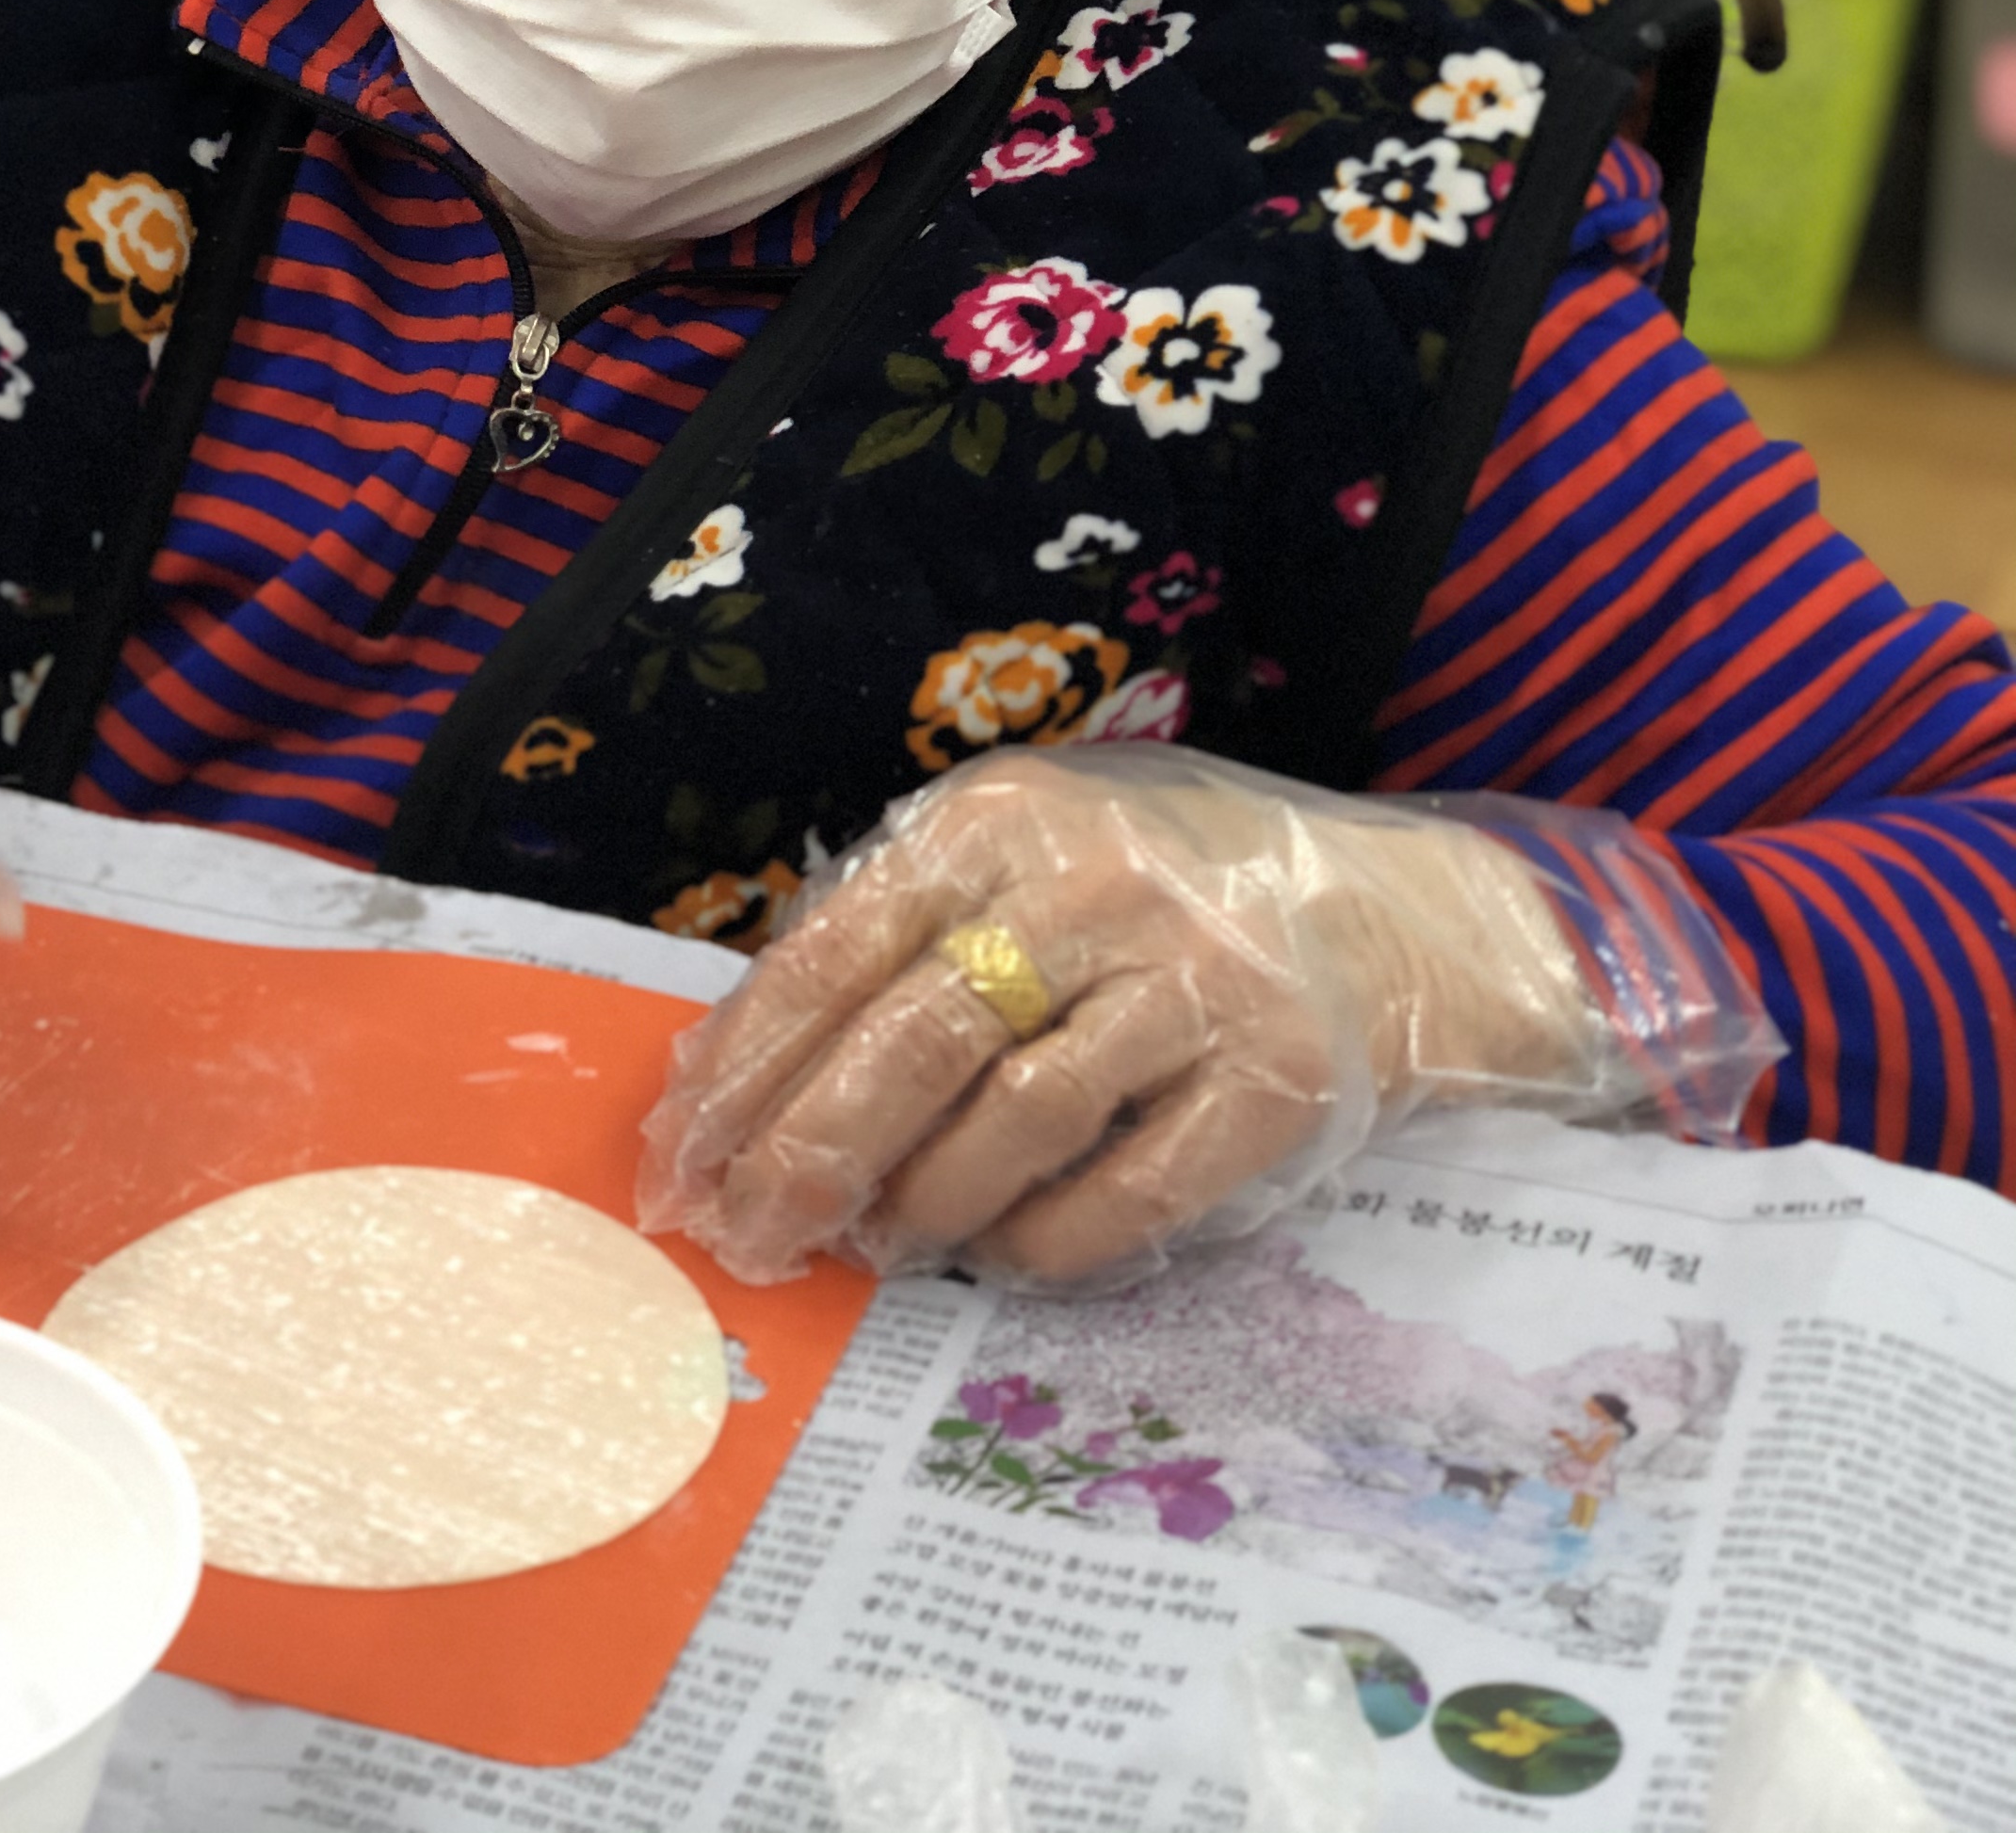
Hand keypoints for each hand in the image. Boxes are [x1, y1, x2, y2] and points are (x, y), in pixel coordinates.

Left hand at [637, 747, 1618, 1289]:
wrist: (1398, 916)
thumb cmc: (1158, 894)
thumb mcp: (1021, 861)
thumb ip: (899, 936)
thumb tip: (745, 1072)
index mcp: (999, 824)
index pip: (833, 952)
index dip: (746, 1066)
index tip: (683, 1153)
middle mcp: (1092, 888)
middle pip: (910, 1043)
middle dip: (810, 1155)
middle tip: (751, 1235)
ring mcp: (1193, 982)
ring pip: (1012, 1121)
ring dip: (925, 1204)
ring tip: (881, 1244)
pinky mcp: (1274, 1080)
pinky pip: (1127, 1192)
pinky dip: (1044, 1241)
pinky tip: (1001, 1257)